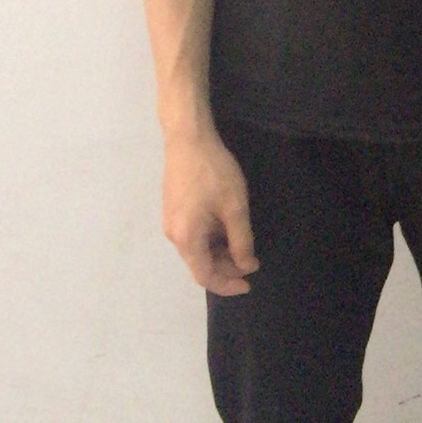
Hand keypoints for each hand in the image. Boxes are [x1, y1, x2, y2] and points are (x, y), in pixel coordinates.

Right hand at [161, 127, 258, 295]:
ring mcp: (170, 221)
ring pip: (196, 249)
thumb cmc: (213, 172)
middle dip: (226, 267)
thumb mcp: (234, 207)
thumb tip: (246, 265)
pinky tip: (227, 228)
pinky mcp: (173, 209)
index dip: (227, 284)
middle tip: (251, 260)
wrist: (188, 137)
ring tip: (242, 244)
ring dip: (219, 253)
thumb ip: (241, 240)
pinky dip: (210, 239)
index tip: (248, 283)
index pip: (205, 276)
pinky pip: (192, 235)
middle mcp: (173, 235)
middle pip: (199, 264)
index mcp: (186, 238)